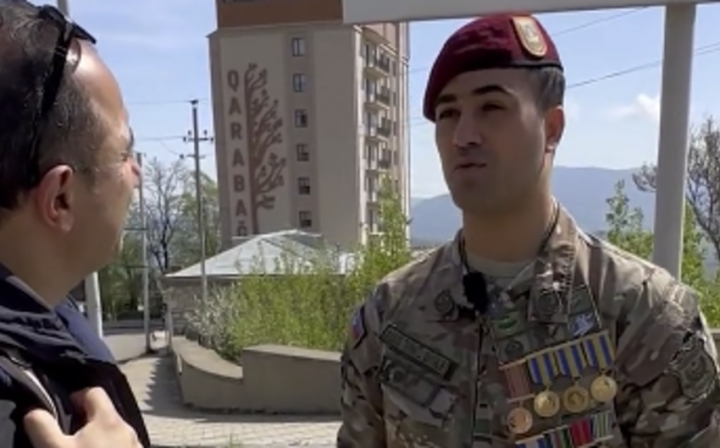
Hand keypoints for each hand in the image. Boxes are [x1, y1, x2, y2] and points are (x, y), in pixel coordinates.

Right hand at [23, 387, 141, 447]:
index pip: (94, 392)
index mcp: (109, 419)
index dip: (75, 397)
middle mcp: (128, 429)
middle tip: (67, 438)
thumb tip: (35, 412)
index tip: (63, 410)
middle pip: (104, 415)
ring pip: (113, 435)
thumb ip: (43, 426)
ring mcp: (135, 446)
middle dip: (85, 423)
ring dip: (97, 440)